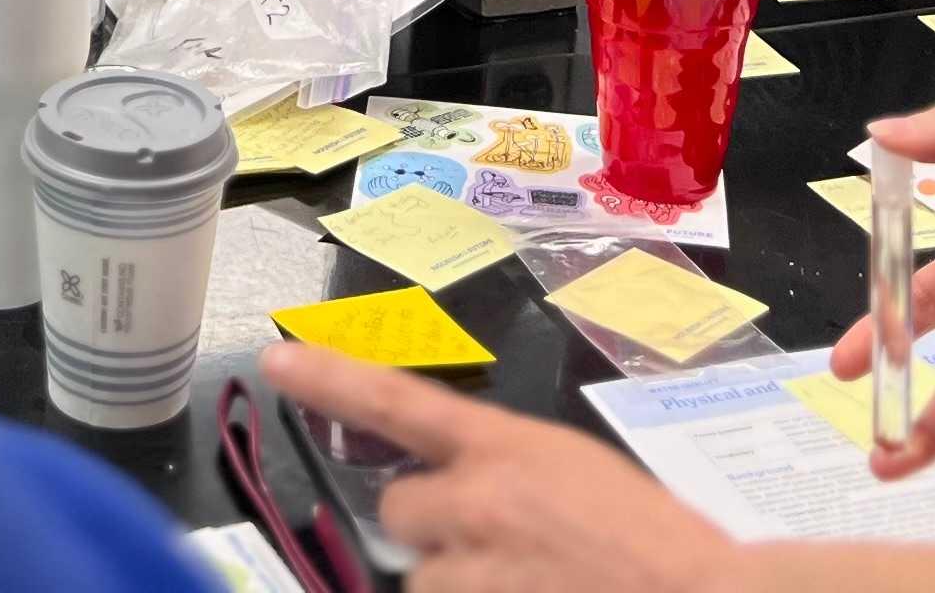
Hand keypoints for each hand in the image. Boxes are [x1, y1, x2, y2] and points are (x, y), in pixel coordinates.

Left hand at [261, 345, 738, 590]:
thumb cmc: (658, 544)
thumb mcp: (581, 475)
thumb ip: (511, 474)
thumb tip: (464, 496)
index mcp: (508, 449)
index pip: (399, 402)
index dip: (331, 381)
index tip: (277, 364)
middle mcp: (478, 504)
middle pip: (401, 513)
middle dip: (434, 533)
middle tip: (498, 550)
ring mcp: (476, 573)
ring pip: (422, 580)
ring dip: (458, 586)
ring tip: (529, 583)